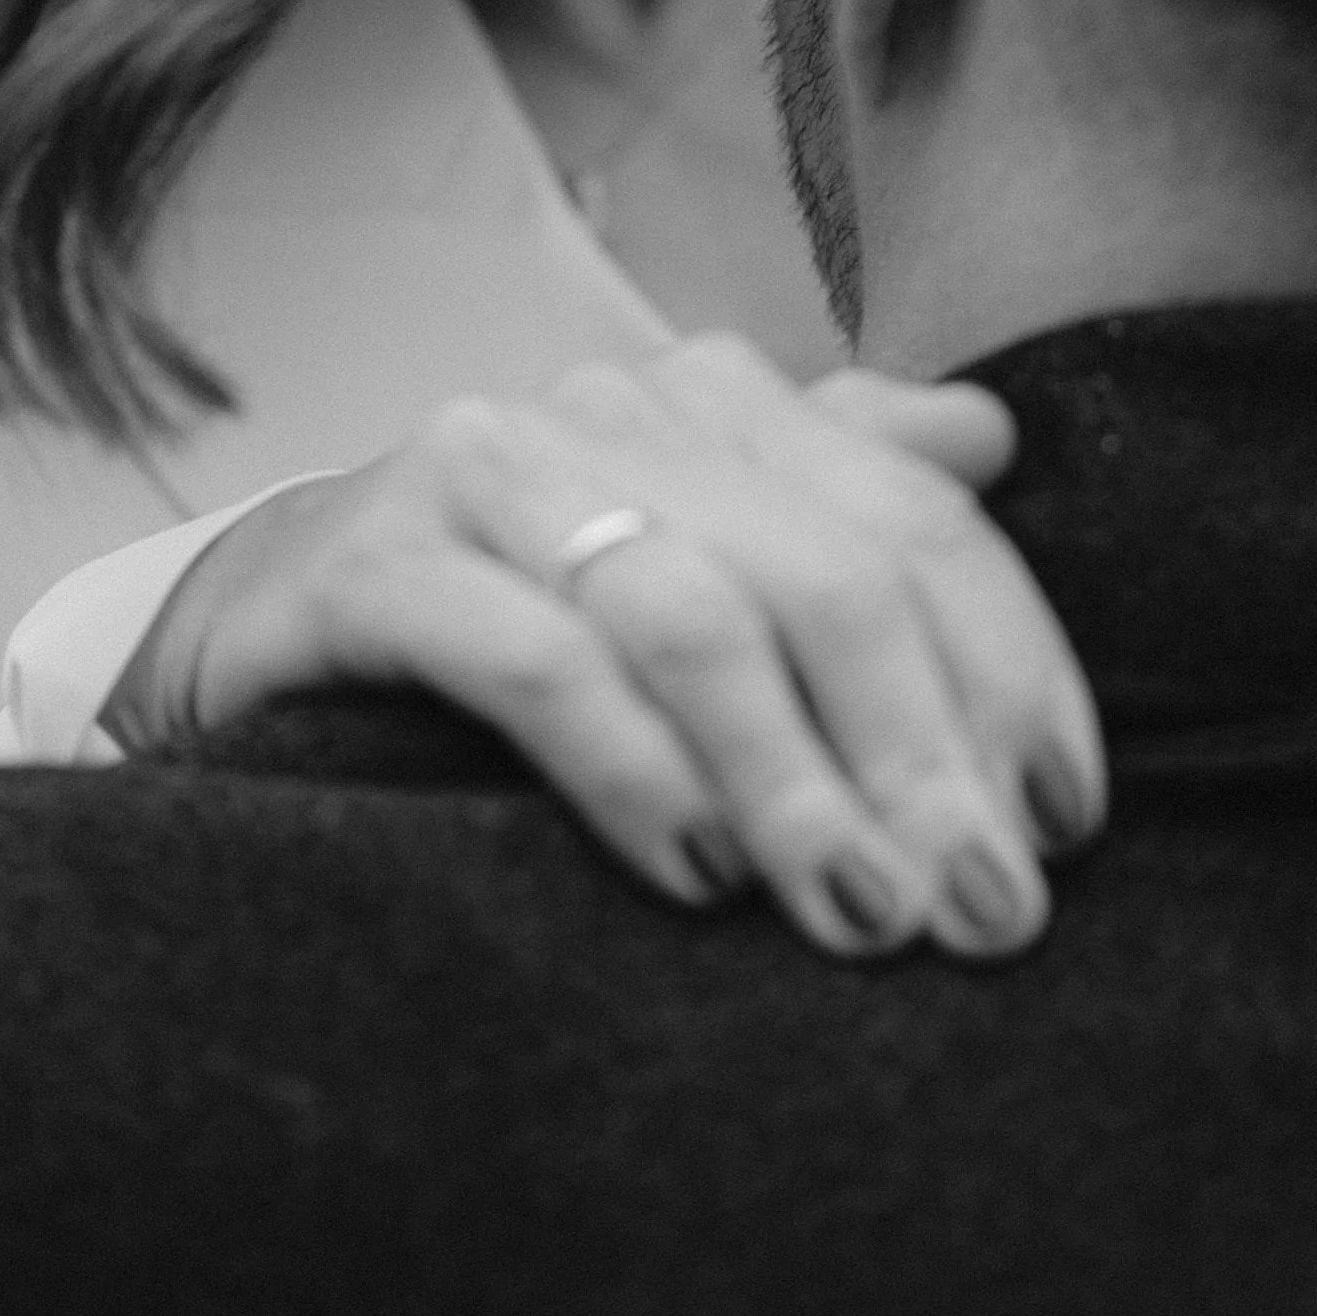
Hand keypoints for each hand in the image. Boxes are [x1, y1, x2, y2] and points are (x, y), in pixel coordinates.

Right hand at [103, 333, 1104, 961]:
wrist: (253, 633)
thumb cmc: (511, 614)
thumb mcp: (689, 555)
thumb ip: (836, 489)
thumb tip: (989, 440)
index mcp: (711, 401)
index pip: (916, 520)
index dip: (1012, 670)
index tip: (1063, 824)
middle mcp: (607, 410)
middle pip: (824, 574)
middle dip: (922, 756)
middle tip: (980, 912)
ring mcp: (482, 478)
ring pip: (690, 616)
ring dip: (794, 781)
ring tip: (856, 915)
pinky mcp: (370, 568)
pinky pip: (534, 663)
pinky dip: (634, 771)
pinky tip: (694, 871)